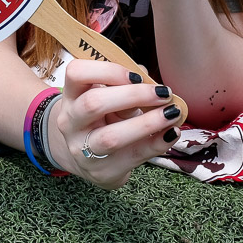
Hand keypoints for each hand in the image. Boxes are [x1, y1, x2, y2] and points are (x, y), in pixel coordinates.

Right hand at [50, 60, 182, 188]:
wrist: (89, 161)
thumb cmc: (103, 119)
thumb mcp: (107, 99)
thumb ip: (124, 86)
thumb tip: (147, 77)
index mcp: (71, 95)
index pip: (76, 73)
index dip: (107, 70)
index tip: (136, 76)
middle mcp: (70, 122)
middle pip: (94, 103)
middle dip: (134, 96)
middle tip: (163, 93)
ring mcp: (83, 150)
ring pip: (111, 137)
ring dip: (147, 123)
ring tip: (172, 113)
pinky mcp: (102, 171)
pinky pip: (133, 156)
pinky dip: (157, 143)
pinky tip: (172, 133)